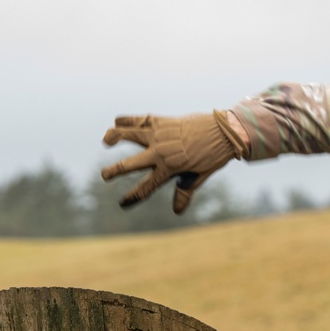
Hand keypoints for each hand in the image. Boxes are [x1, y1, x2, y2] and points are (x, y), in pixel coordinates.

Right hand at [101, 110, 246, 213]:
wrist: (225, 132)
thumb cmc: (214, 156)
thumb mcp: (199, 176)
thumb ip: (185, 191)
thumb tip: (177, 210)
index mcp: (170, 169)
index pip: (146, 188)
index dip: (133, 197)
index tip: (122, 204)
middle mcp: (161, 153)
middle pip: (131, 164)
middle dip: (115, 171)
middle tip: (105, 175)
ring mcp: (160, 136)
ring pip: (129, 135)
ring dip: (114, 137)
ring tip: (106, 141)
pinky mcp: (162, 122)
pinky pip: (141, 119)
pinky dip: (127, 120)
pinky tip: (117, 121)